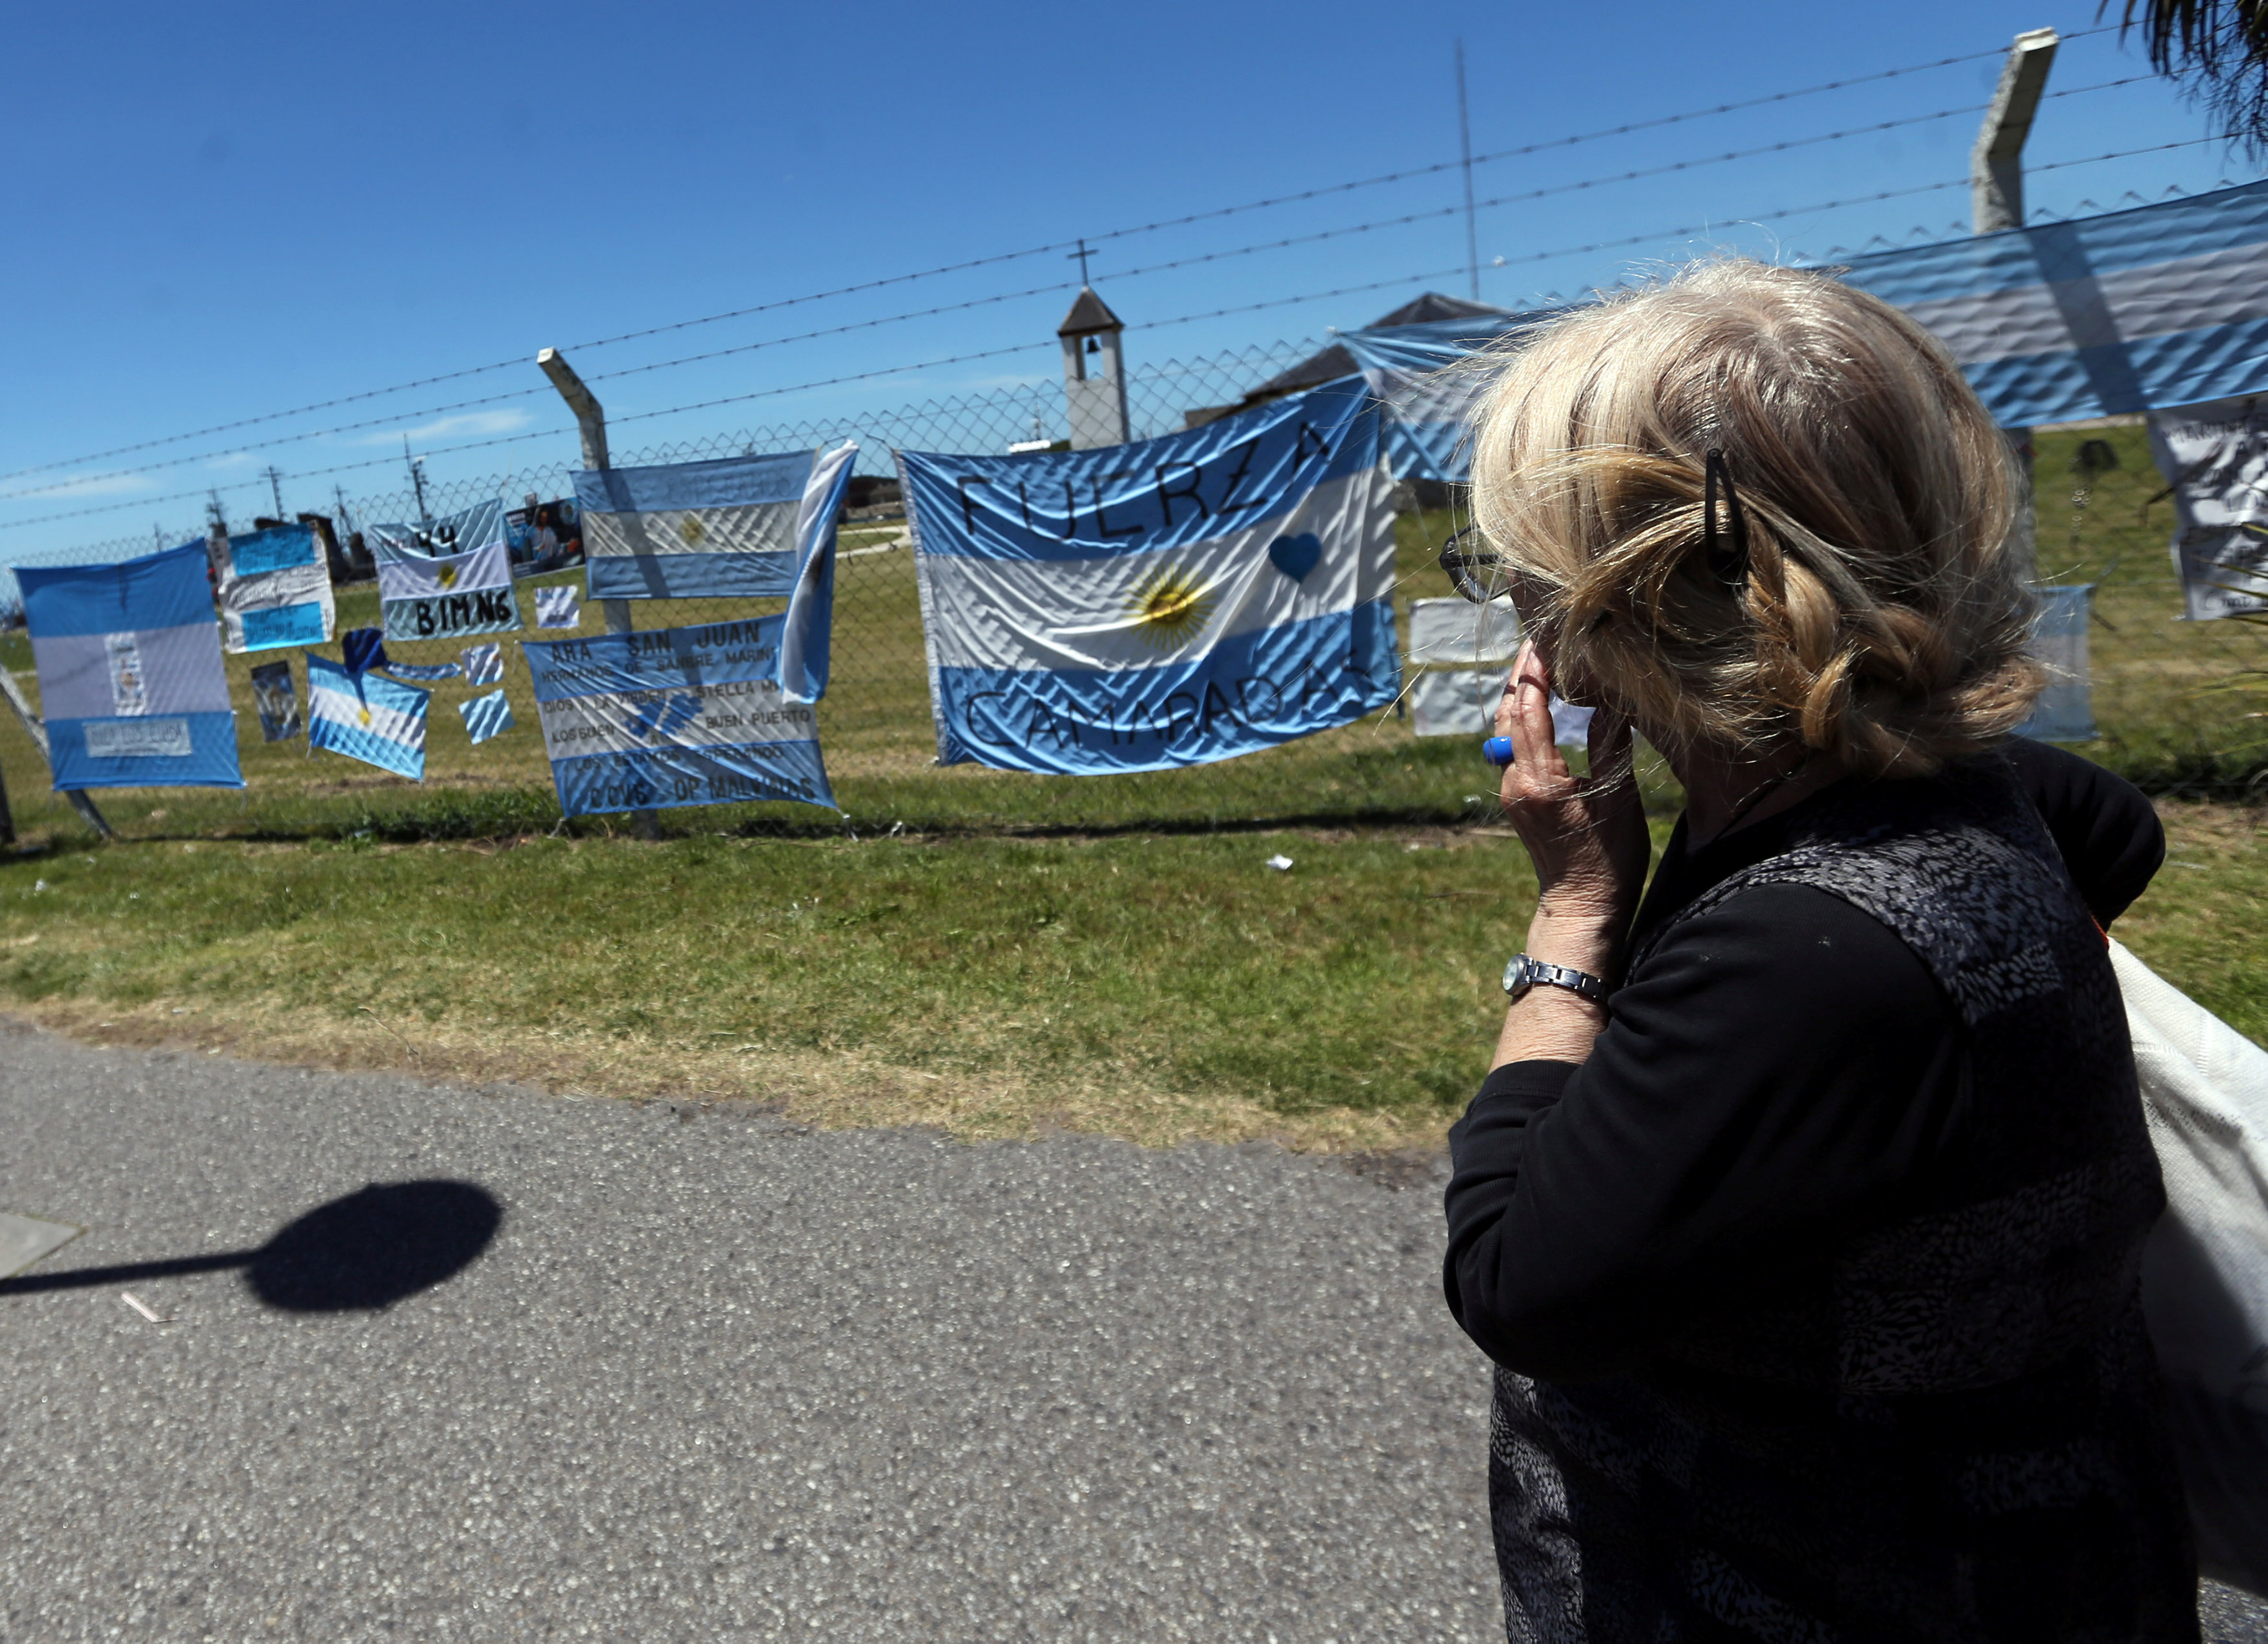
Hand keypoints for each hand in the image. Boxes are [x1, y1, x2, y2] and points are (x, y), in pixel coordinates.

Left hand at [1493, 643, 1650, 963]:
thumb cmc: (1608, 859)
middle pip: (1508, 714)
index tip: (1544, 639)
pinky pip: (1512, 748)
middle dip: (1520, 676)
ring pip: (1505, 730)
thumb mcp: (1618, 800)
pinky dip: (1521, 720)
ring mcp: (1511, 792)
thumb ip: (1611, 746)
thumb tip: (1612, 700)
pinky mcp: (1516, 799)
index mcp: (1540, 780)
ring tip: (1536, 664)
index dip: (1534, 672)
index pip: (1528, 710)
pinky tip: (1539, 707)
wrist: (1581, 906)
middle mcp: (1515, 783)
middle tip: (1537, 640)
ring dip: (1518, 696)